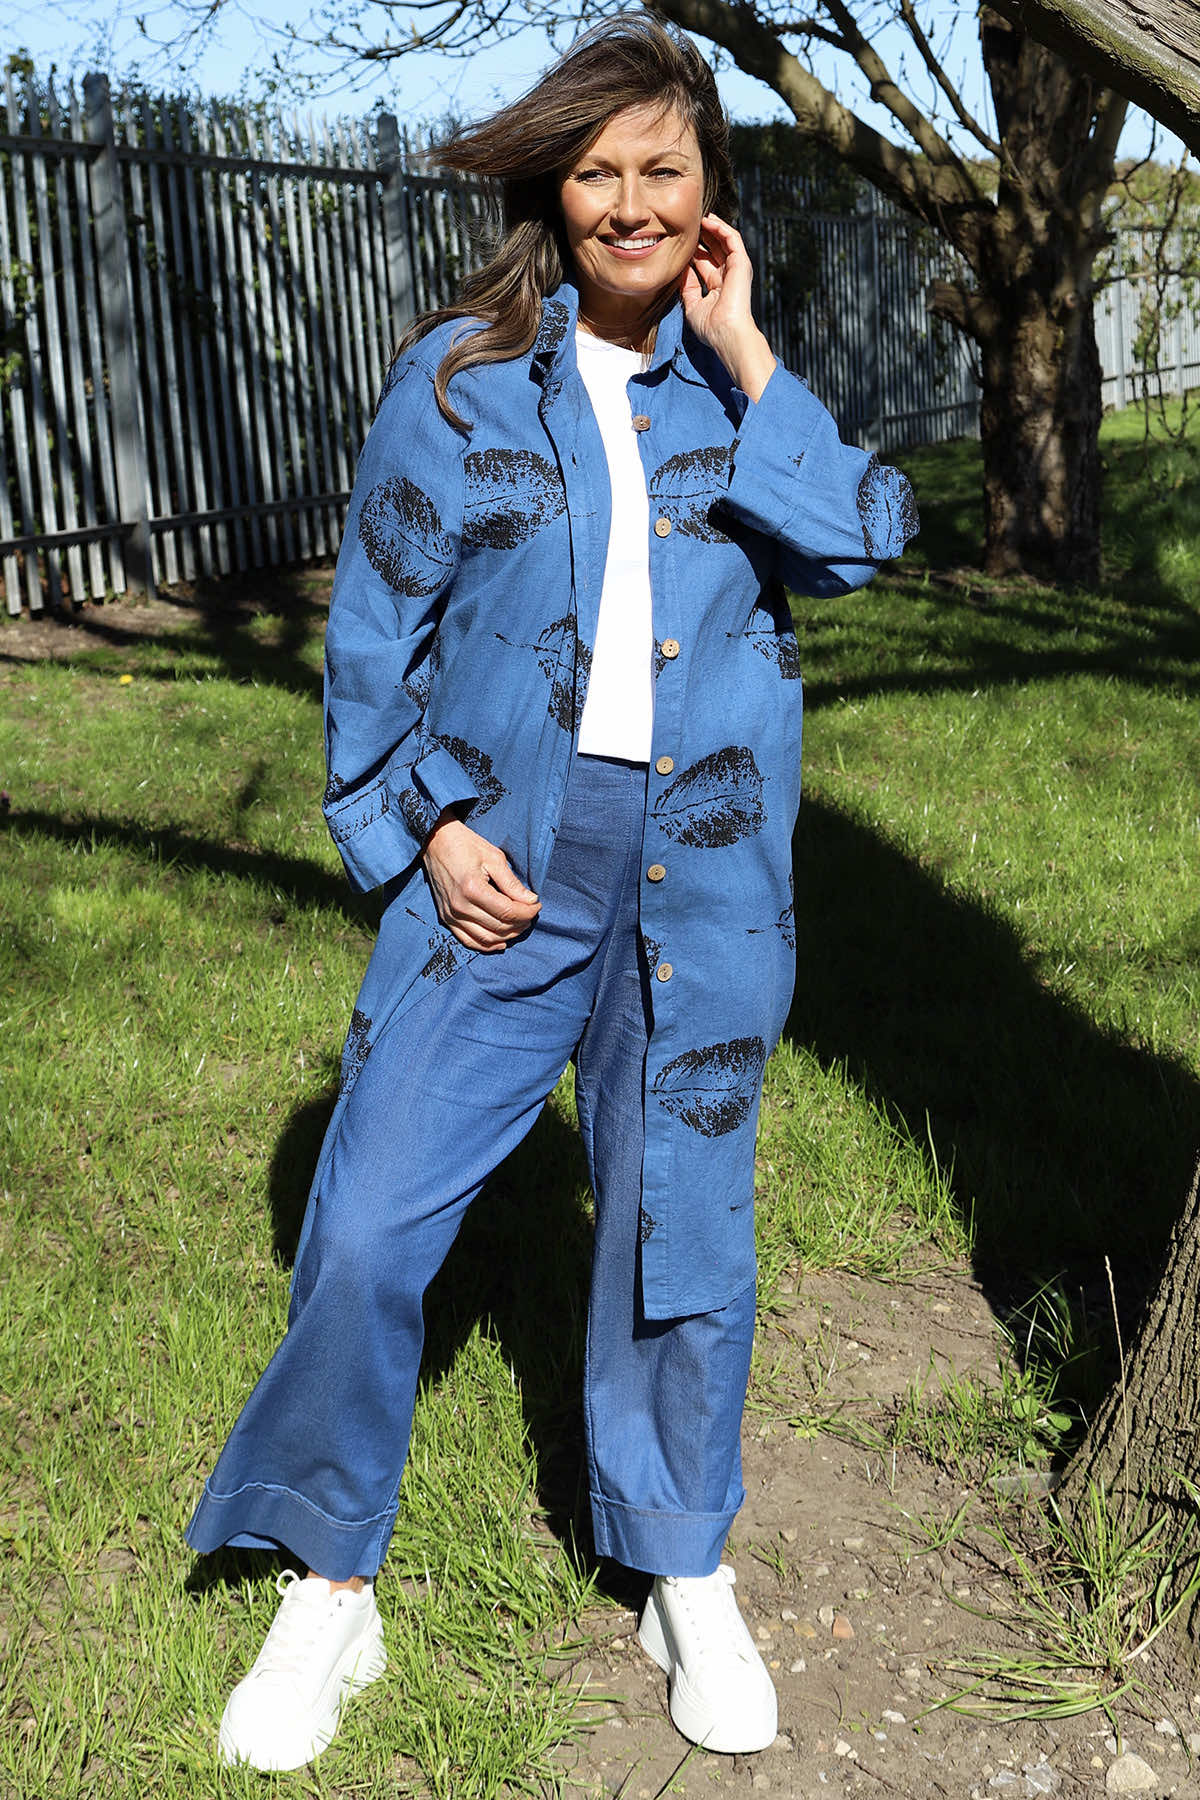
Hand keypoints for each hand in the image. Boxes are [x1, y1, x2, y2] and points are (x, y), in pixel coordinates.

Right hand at [422, 815, 539, 951]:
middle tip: (531, 914)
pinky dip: (486, 945)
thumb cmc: (465, 845)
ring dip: (507, 936)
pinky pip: (468, 940)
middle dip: (521, 924)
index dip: (527, 912)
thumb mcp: (494, 858)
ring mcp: (451, 914)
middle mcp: (460, 906)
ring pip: (486, 938)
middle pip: (499, 927)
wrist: (435, 842)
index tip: (537, 905)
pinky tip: (501, 942)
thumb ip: (512, 883)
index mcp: (473, 889)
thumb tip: (531, 900)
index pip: (508, 912)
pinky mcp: (446, 917)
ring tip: (520, 925)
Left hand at [680, 214, 775, 401]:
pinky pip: (732, 238)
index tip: (679, 241)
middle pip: (715, 249)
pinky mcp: (741, 263)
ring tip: (699, 216)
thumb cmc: (710, 326)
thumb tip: (681, 269)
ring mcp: (736, 269)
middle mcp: (728, 276)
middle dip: (703, 236)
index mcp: (717, 286)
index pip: (705, 262)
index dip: (693, 250)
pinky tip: (709, 220)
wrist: (726, 332)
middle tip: (688, 223)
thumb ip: (687, 287)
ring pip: (724, 241)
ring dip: (713, 227)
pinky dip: (721, 227)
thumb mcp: (692, 305)